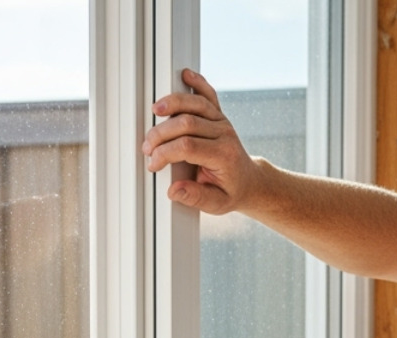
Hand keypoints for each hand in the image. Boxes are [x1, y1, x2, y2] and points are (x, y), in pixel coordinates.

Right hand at [142, 68, 261, 214]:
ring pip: (195, 104)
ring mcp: (222, 122)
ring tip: (155, 110)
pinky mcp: (219, 115)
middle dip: (161, 134)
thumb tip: (174, 191)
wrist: (249, 181)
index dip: (165, 153)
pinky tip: (186, 74)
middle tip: (148, 147)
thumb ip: (195, 197)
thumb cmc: (231, 191)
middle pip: (186, 123)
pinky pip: (209, 95)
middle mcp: (224, 134)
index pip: (187, 147)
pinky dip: (197, 83)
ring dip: (172, 104)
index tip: (153, 163)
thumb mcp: (216, 203)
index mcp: (223, 156)